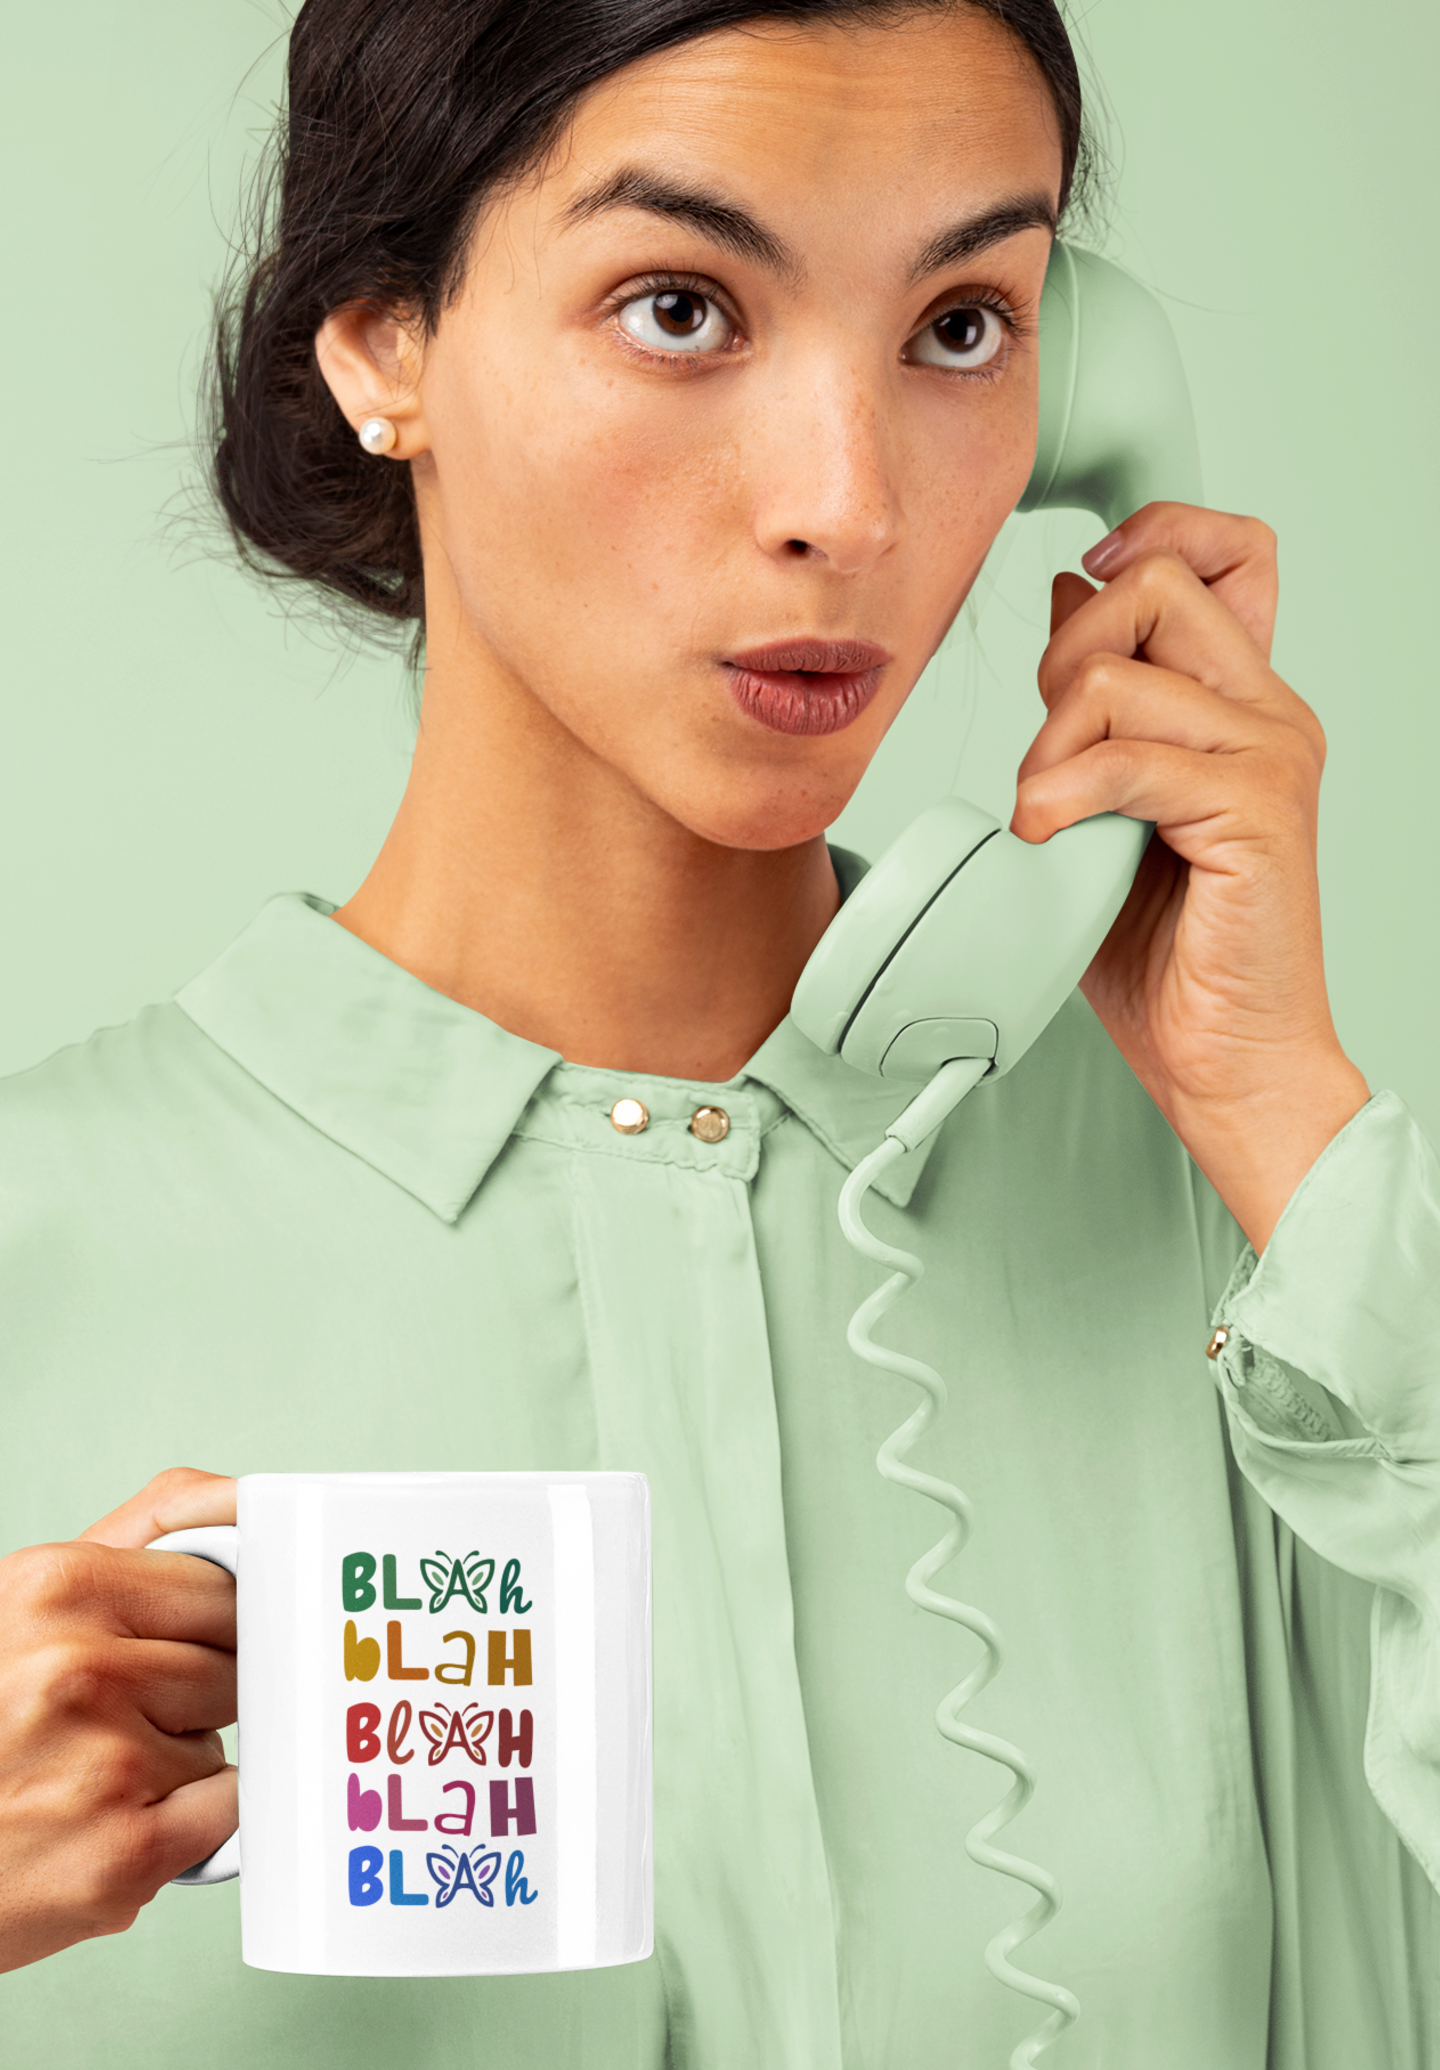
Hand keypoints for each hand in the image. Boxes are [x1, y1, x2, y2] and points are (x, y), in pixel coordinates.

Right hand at [0, 1468, 237, 1972]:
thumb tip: (235, 1502)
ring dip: (182, 1761)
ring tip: (97, 1772)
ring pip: (227, 1738)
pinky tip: (116, 1821)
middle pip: (234, 1662)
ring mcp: (106, 1763)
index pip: (223, 1585)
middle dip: (196, 1692)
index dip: (219, 1623)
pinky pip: (228, 1811)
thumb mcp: (28, 1602)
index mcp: (57, 1588)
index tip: (193, 1645)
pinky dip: (190, 1824)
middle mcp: (78, 1669)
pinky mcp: (126, 1855)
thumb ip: (140, 1538)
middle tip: (122, 1718)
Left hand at [1014, 501, 1369, 1251]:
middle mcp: (1269, 714)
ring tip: (1047, 818)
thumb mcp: (1110, 801)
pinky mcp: (1256, 813)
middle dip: (1064, 656)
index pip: (1227, 549)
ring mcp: (1271, 758)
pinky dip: (1061, 795)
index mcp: (1245, 702)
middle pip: (1155, 588)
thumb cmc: (1172, 954)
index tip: (1080, 587)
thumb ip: (1097, 706)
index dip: (1150, 538)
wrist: (1228, 1059)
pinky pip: (1128, 761)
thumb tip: (1063, 595)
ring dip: (1048, 749)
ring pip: (1119, 676)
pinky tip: (1048, 836)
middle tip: (1048, 752)